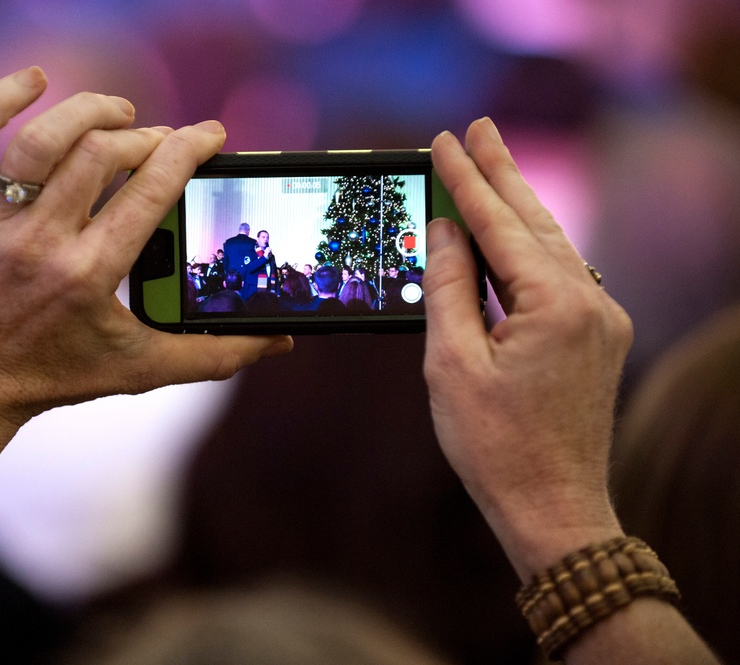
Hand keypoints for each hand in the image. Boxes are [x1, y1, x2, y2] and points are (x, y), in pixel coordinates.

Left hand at [0, 67, 291, 462]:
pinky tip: (35, 80)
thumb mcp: (140, 370)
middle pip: (104, 154)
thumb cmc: (51, 378)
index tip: (211, 135)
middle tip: (166, 143)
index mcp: (90, 275)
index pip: (150, 190)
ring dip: (91, 111)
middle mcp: (40, 242)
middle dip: (148, 137)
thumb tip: (279, 340)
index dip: (189, 150)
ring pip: (44, 138)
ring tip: (119, 112)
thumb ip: (215, 354)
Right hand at [421, 118, 631, 579]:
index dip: (466, 181)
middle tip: (478, 128)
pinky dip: (530, 247)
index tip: (443, 141)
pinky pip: (561, 274)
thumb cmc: (495, 446)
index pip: (500, 225)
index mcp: (556, 305)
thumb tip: (445, 231)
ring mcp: (601, 319)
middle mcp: (591, 301)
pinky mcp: (599, 337)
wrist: (553, 507)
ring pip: (552, 245)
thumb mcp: (452, 364)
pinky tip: (513, 232)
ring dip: (518, 205)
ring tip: (492, 163)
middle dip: (502, 173)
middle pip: (535, 221)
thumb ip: (449, 287)